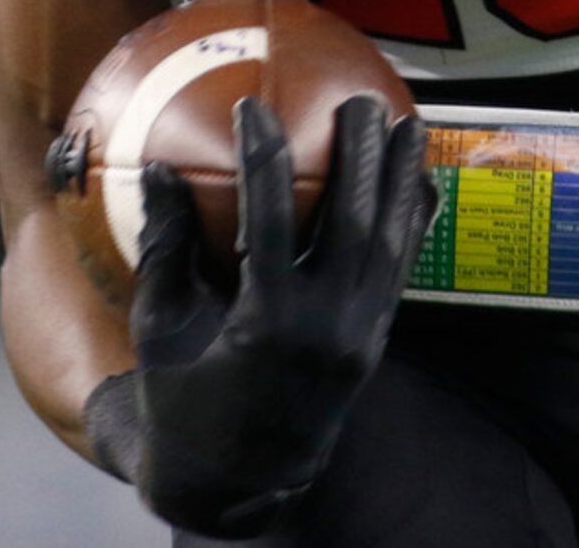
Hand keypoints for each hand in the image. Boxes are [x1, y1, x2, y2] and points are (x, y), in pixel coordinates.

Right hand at [127, 93, 434, 536]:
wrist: (237, 479)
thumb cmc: (184, 396)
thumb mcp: (161, 327)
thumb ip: (165, 247)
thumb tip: (158, 170)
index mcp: (266, 321)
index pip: (269, 220)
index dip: (262, 157)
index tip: (252, 106)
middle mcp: (324, 325)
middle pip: (352, 222)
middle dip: (360, 156)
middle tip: (358, 99)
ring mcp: (359, 334)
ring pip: (390, 242)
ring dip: (401, 178)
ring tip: (408, 120)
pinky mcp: (377, 339)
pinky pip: (403, 270)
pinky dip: (414, 221)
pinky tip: (419, 179)